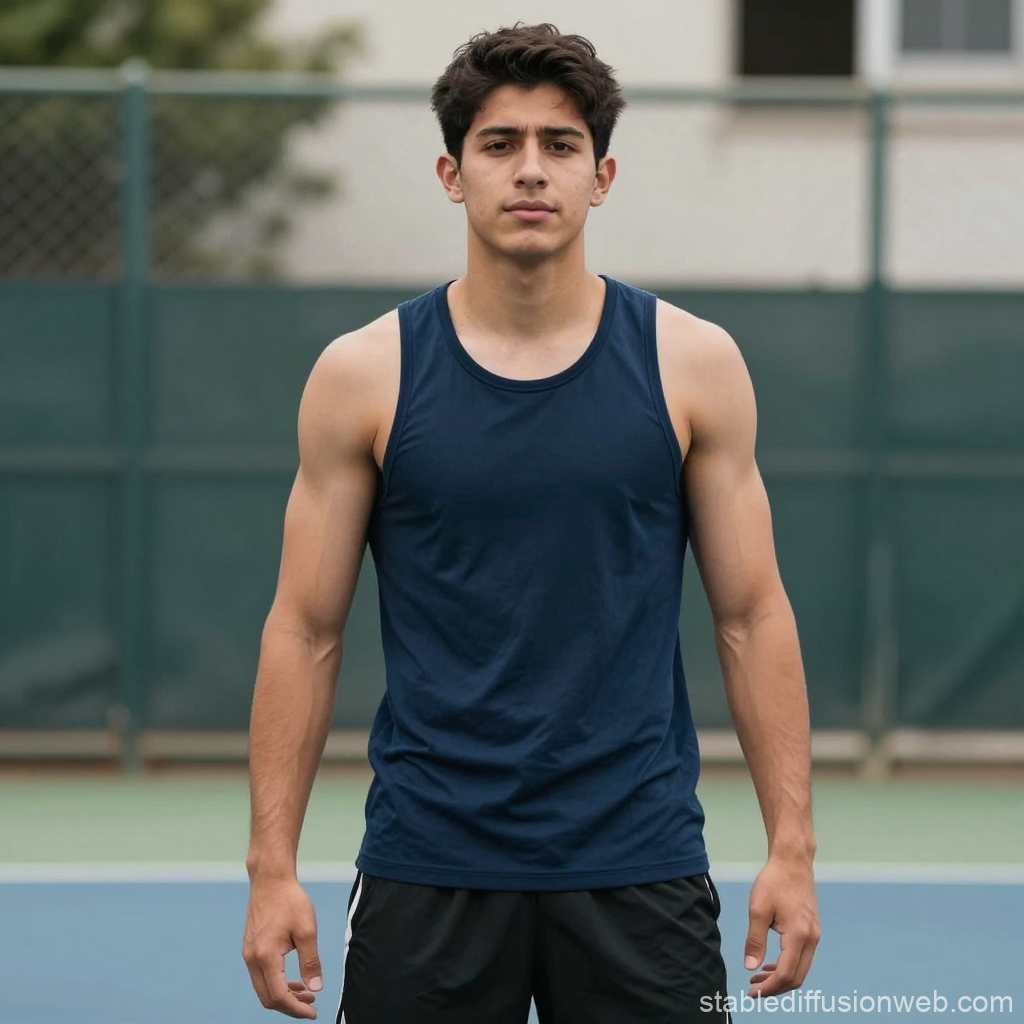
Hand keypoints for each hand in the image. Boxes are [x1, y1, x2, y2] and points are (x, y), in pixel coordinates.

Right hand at [242, 876, 323, 1018]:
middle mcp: (252, 959)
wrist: (271, 879)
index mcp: (265, 956)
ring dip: (283, 995)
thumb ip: (310, 961)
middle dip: (289, 1006)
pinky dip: (276, 983)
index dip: (296, 1008)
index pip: (279, 996)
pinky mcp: (250, 948)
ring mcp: (248, 954)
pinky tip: (292, 979)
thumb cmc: (290, 900)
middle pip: (267, 997)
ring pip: (263, 988)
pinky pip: (261, 975)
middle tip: (311, 1005)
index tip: (313, 1013)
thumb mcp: (306, 930)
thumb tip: (315, 988)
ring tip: (306, 993)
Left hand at [743, 854, 819, 997]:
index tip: (752, 992)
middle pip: (797, 977)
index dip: (769, 988)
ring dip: (781, 978)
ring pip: (801, 969)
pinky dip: (787, 966)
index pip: (786, 974)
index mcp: (798, 935)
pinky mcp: (811, 930)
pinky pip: (802, 957)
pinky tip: (770, 965)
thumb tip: (750, 967)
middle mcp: (811, 938)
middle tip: (753, 990)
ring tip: (758, 979)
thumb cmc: (773, 881)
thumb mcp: (758, 909)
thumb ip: (755, 940)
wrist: (793, 861)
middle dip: (775, 988)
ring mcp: (814, 934)